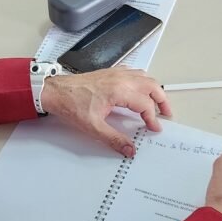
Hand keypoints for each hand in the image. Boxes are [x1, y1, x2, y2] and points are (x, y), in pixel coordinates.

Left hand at [39, 67, 171, 156]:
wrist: (55, 91)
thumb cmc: (71, 104)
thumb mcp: (93, 127)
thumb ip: (114, 139)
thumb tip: (129, 149)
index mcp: (119, 90)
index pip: (145, 105)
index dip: (152, 118)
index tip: (153, 128)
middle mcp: (121, 78)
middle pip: (152, 86)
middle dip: (162, 101)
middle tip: (166, 114)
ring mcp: (116, 73)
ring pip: (145, 77)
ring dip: (154, 89)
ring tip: (157, 103)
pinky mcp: (111, 72)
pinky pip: (134, 72)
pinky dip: (143, 81)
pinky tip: (140, 89)